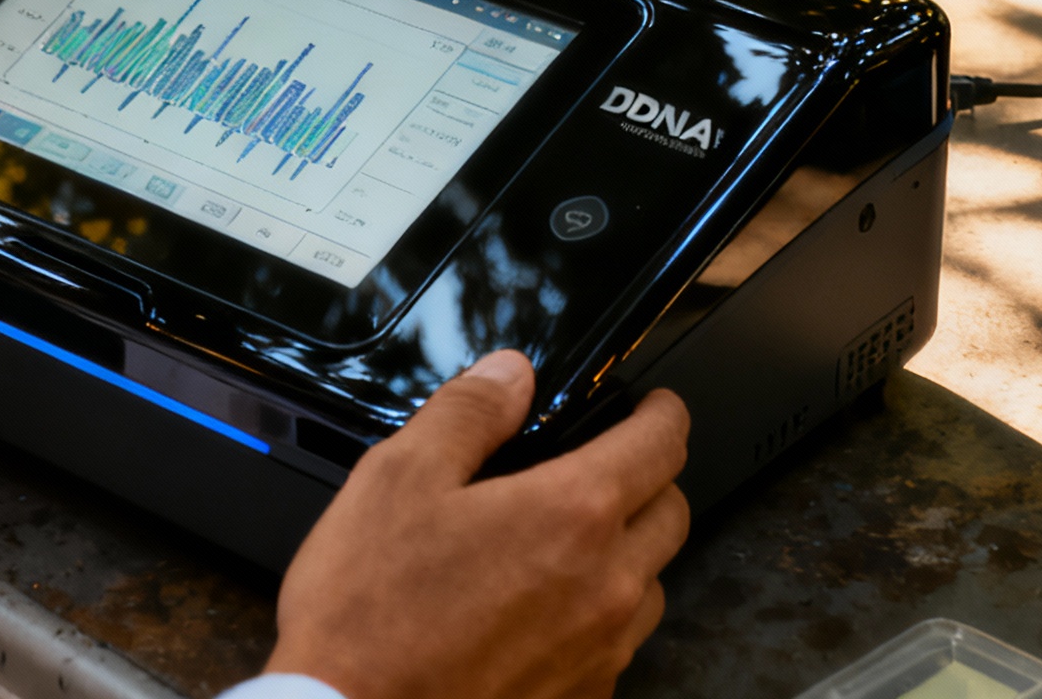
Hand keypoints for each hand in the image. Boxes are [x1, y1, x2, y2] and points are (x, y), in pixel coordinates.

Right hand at [267, 351, 691, 698]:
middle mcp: (606, 585)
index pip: (663, 444)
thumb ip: (468, 413)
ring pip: (652, 584)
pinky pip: (617, 646)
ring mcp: (600, 650)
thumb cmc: (368, 615)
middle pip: (673, 513)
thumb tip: (510, 375)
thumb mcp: (399, 479)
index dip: (662, 412)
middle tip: (609, 467)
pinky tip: (544, 611)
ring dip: (629, 554)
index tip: (653, 407)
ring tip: (570, 545)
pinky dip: (598, 618)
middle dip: (652, 479)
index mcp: (572, 514)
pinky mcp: (582, 697)